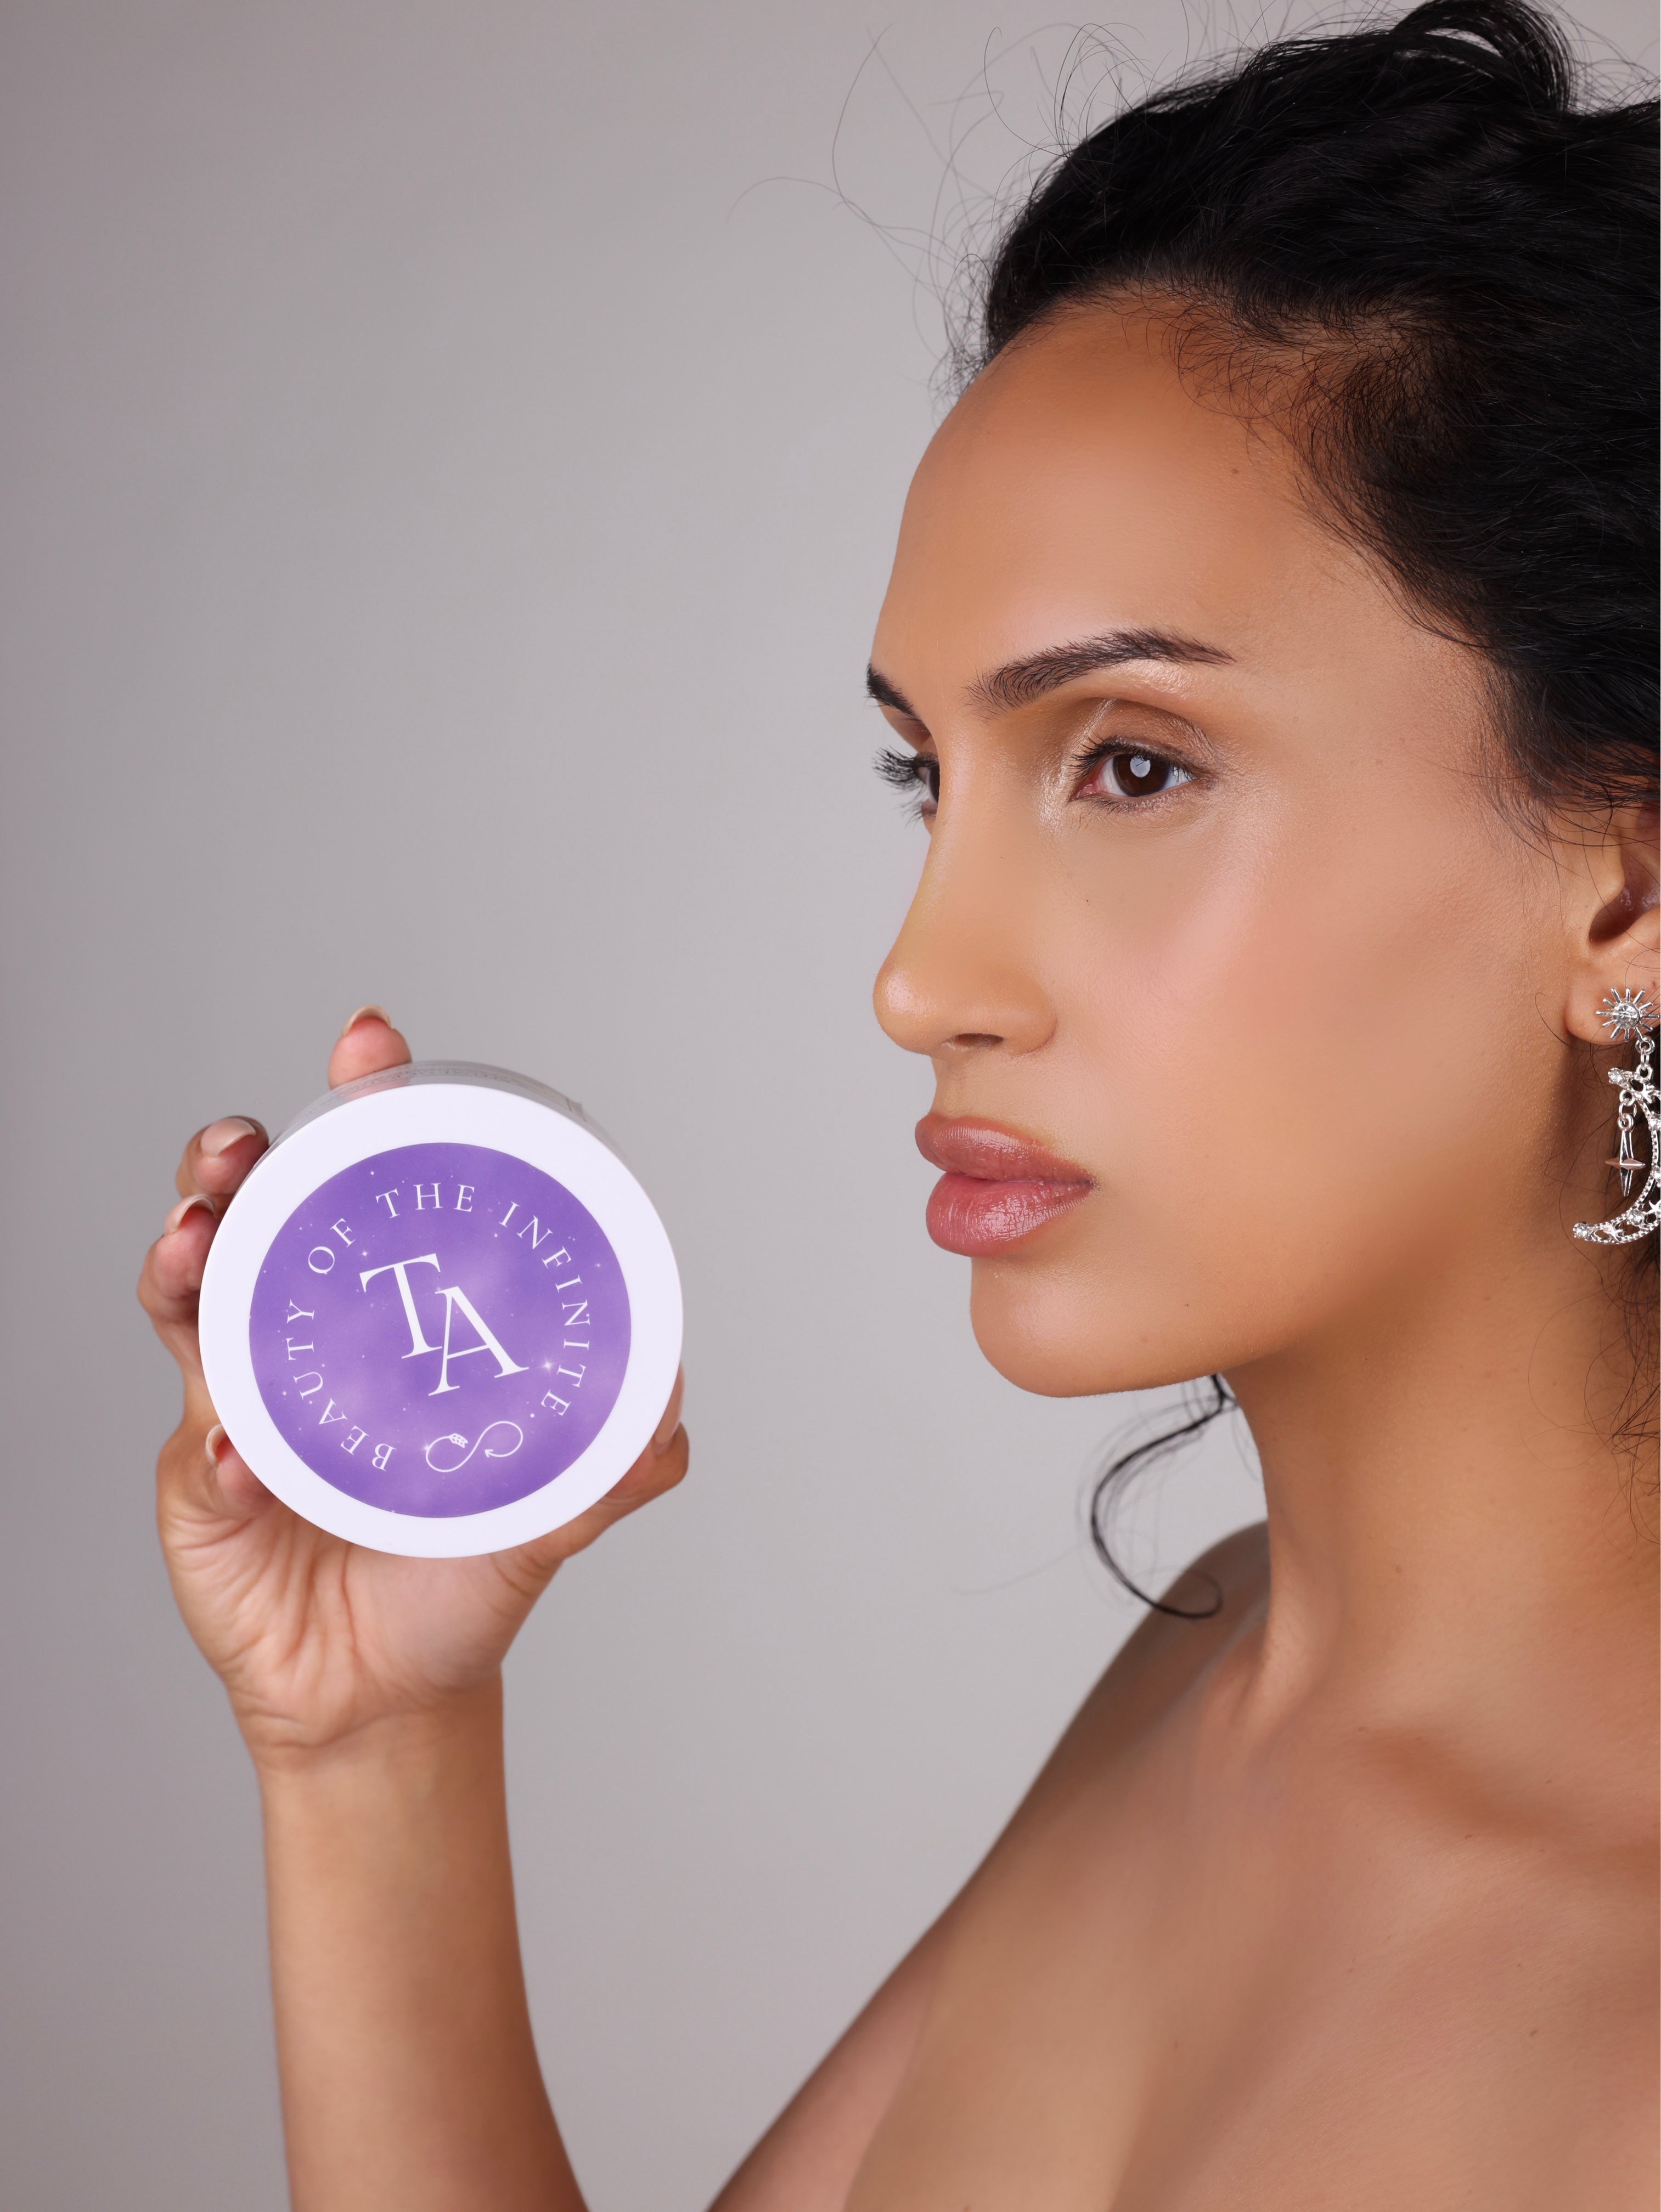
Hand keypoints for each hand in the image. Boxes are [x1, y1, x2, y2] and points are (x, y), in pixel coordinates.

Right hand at [137, 1009, 687, 1767]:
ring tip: (199, 1237)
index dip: (362, 1109)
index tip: (372, 1046)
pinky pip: (199, 1448)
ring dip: (190, 1256)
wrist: (388, 1694)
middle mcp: (302, 1340)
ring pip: (193, 1300)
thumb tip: (674, 1417)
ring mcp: (239, 1403)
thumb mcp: (545, 1514)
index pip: (365, 1188)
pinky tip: (235, 1444)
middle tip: (243, 1144)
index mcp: (383, 1319)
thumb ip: (610, 1466)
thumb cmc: (458, 1579)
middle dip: (234, 1160)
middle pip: (252, 1216)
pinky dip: (217, 1440)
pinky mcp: (202, 1486)